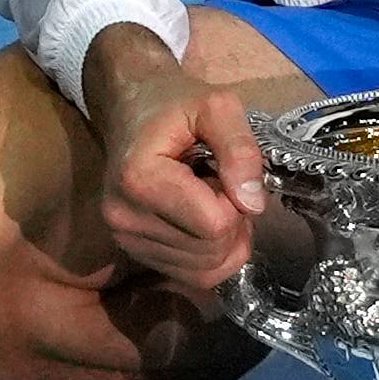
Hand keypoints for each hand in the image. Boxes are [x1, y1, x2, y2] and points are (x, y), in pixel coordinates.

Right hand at [79, 27, 266, 298]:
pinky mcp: (133, 252)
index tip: (226, 170)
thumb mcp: (217, 105)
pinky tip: (204, 222)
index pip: (214, 224)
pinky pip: (191, 277)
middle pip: (210, 251)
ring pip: (204, 271)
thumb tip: (254, 204)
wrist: (130, 106)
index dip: (237, 201)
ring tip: (211, 199)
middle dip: (233, 223)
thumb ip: (240, 150)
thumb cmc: (173, 102)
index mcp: (140, 180)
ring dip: (224, 241)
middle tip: (223, 184)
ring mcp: (125, 239)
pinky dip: (211, 256)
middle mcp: (124, 218)